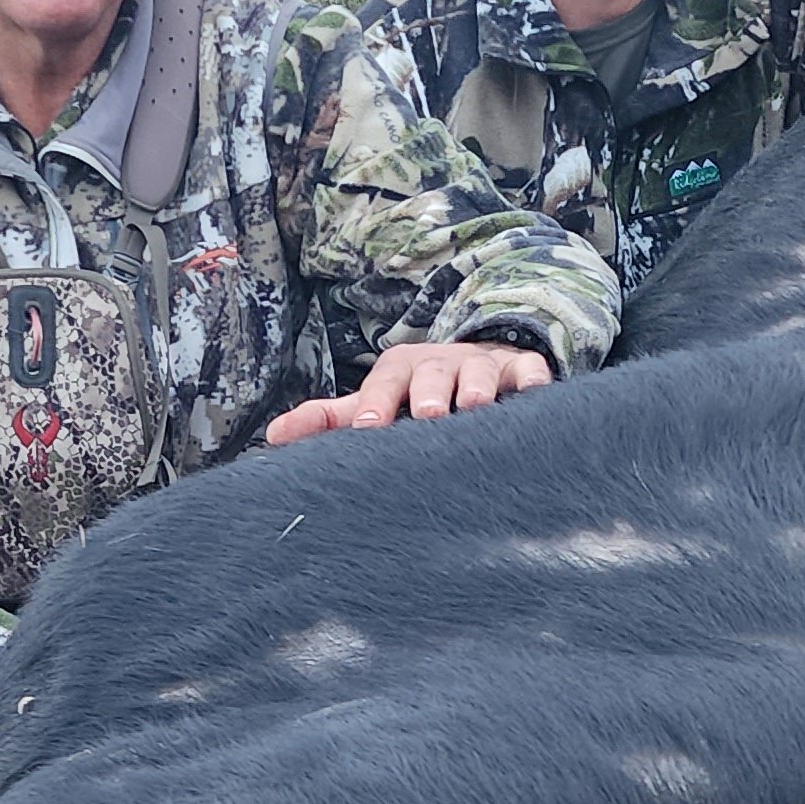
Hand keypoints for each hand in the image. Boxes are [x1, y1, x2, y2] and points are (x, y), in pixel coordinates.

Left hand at [261, 338, 553, 446]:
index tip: (370, 427)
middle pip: (433, 374)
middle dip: (430, 393)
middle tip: (429, 415)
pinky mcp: (522, 372)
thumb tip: (272, 438)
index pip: (384, 383)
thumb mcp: (373, 404)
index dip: (378, 403)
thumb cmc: (414, 397)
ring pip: (480, 375)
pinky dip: (531, 384)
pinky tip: (532, 397)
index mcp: (400, 372)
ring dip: (479, 390)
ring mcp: (483, 367)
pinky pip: (529, 374)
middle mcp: (440, 365)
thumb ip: (328, 420)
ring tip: (477, 408)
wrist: (476, 366)